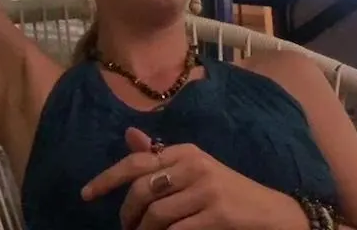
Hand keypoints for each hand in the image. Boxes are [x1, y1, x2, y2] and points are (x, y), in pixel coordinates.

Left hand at [82, 128, 307, 229]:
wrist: (271, 213)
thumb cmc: (227, 192)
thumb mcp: (194, 169)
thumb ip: (160, 157)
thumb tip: (129, 135)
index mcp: (185, 152)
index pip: (137, 161)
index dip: (107, 178)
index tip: (86, 194)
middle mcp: (194, 165)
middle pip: (141, 190)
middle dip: (127, 214)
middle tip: (127, 229)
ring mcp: (206, 190)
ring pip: (155, 215)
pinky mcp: (216, 215)